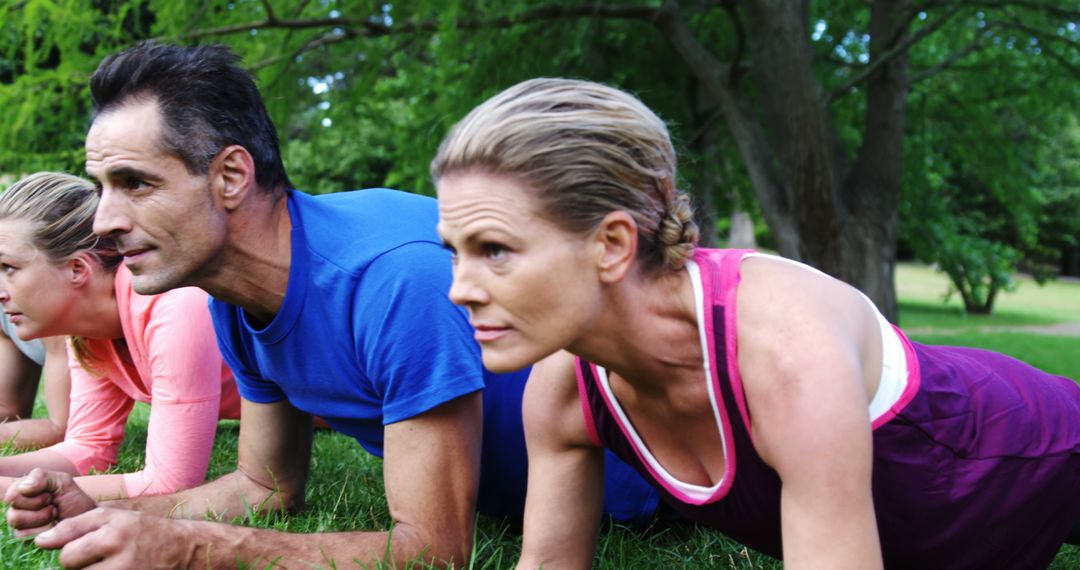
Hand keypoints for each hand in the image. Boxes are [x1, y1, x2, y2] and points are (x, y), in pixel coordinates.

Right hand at [4, 468, 96, 535]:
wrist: (88, 519)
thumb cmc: (74, 499)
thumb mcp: (62, 482)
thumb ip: (42, 477)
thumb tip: (23, 487)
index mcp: (22, 490)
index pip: (13, 494)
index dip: (35, 494)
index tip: (51, 493)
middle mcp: (17, 508)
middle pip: (14, 512)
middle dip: (40, 507)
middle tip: (54, 505)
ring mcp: (19, 525)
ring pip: (17, 523)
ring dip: (42, 517)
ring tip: (54, 515)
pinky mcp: (24, 538)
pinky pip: (24, 536)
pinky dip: (43, 530)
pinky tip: (53, 526)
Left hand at [35, 508, 191, 568]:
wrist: (182, 549)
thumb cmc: (143, 530)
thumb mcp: (115, 516)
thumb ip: (77, 524)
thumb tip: (41, 541)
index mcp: (113, 531)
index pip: (67, 546)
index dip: (62, 546)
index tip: (61, 546)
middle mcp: (118, 553)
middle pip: (70, 564)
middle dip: (74, 561)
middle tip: (92, 555)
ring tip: (105, 563)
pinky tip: (113, 568)